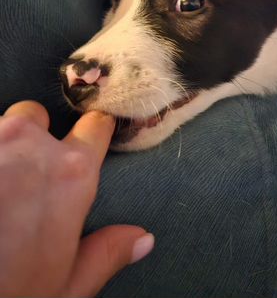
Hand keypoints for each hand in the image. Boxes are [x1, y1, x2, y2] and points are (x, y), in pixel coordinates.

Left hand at [0, 101, 153, 297]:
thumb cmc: (8, 293)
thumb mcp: (65, 287)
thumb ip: (106, 253)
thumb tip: (143, 239)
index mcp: (71, 173)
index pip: (96, 125)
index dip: (95, 130)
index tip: (91, 136)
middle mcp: (30, 144)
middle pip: (37, 116)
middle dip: (33, 136)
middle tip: (22, 173)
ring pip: (2, 125)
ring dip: (1, 145)